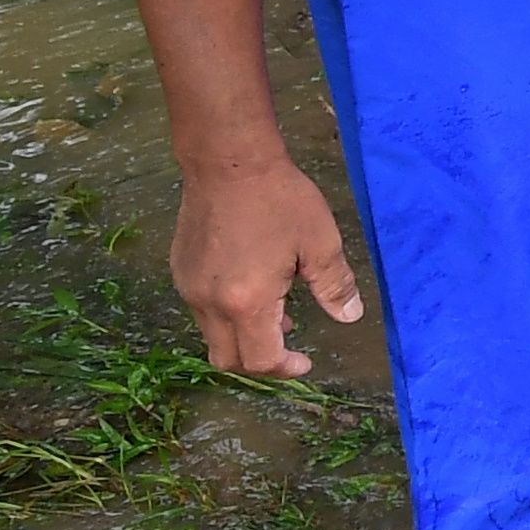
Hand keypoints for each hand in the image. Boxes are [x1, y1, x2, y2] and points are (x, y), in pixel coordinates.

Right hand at [172, 155, 364, 379]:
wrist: (228, 160)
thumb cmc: (279, 198)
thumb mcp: (319, 242)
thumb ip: (334, 286)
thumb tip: (349, 317)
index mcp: (247, 301)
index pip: (260, 360)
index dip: (285, 369)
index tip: (305, 362)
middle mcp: (210, 302)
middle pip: (229, 358)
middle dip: (260, 361)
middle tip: (289, 346)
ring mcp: (190, 287)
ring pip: (213, 334)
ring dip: (243, 335)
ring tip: (275, 309)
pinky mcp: (180, 270)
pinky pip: (201, 309)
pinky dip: (226, 313)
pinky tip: (250, 285)